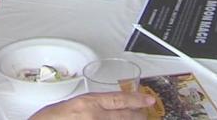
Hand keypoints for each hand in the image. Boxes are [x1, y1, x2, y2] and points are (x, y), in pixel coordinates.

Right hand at [30, 91, 154, 119]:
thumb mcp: (68, 105)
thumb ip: (86, 105)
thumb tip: (99, 106)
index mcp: (88, 103)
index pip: (119, 99)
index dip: (137, 99)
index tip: (148, 100)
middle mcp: (94, 116)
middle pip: (125, 115)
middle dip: (138, 114)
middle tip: (145, 112)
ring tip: (139, 118)